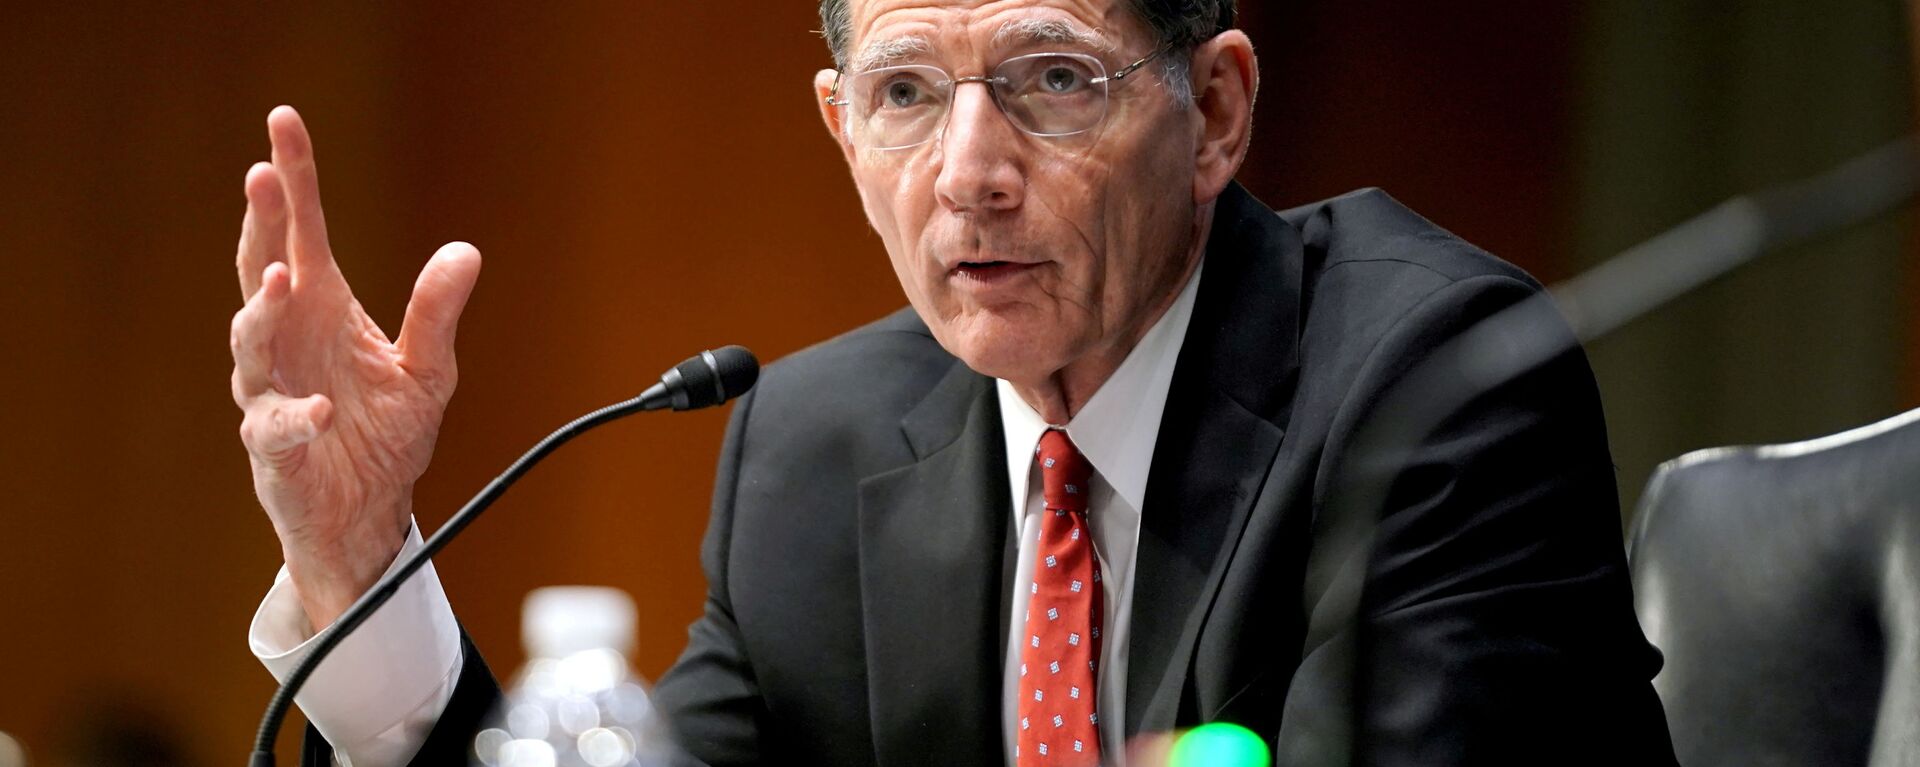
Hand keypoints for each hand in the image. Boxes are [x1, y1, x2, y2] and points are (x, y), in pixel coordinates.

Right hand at [230, 106, 481, 630]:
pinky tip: (318, 411)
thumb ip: (437, 313)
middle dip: (261, 224)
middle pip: (262, 270)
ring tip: (285, 276)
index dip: (293, 180)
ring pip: (250, 344)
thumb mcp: (427, 372)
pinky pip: (274, 429)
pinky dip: (294, 418)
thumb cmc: (385, 438)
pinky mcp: (274, 450)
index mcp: (323, 312)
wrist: (367, 516)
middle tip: (262, 176)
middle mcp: (289, 343)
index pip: (302, 233)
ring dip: (264, 309)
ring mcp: (271, 392)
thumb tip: (465, 251)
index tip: (283, 123)